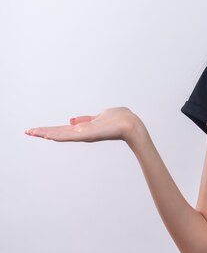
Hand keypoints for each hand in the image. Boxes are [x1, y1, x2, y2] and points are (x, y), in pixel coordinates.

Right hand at [24, 107, 142, 142]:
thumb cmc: (120, 120)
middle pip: (59, 132)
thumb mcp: (99, 116)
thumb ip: (86, 120)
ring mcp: (86, 134)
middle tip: (28, 132)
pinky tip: (49, 135)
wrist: (132, 126)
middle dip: (44, 132)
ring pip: (62, 135)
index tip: (36, 130)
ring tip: (33, 132)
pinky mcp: (90, 134)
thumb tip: (71, 120)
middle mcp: (83, 133)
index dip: (50, 129)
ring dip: (47, 133)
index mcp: (84, 128)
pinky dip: (60, 135)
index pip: (63, 129)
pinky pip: (72, 136)